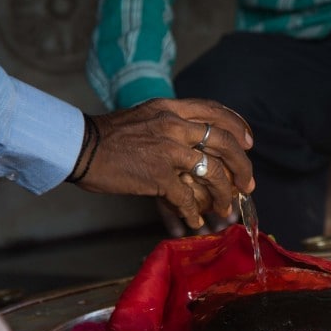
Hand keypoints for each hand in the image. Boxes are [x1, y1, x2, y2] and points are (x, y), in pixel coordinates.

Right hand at [70, 98, 254, 231]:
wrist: (81, 147)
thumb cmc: (108, 136)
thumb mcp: (145, 117)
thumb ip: (170, 125)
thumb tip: (191, 143)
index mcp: (171, 109)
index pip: (216, 112)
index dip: (238, 127)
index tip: (249, 143)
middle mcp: (174, 125)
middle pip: (225, 142)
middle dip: (243, 166)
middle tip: (247, 184)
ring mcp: (168, 150)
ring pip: (213, 172)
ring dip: (224, 194)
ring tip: (224, 208)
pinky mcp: (158, 175)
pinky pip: (187, 197)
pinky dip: (194, 212)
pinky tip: (196, 221)